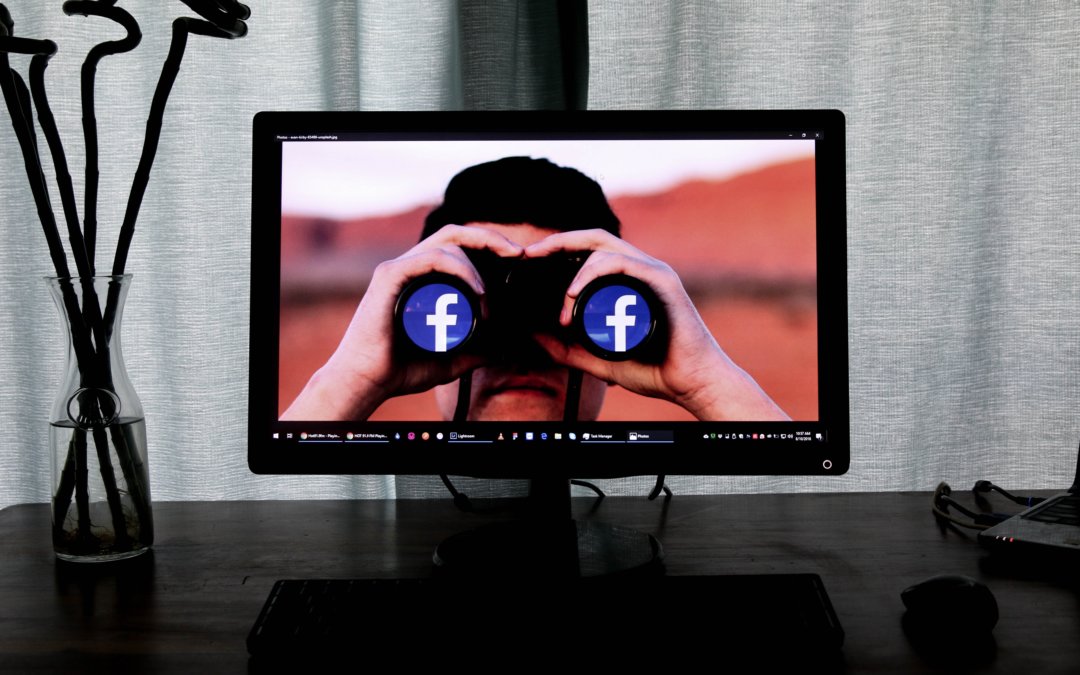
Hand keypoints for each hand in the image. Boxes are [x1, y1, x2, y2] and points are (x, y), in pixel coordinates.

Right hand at [281, 225, 522, 420]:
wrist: (367, 382)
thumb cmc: (400, 370)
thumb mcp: (448, 360)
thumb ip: (473, 353)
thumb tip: (500, 349)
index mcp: (421, 278)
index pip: (458, 247)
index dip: (489, 246)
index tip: (517, 260)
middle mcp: (409, 267)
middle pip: (455, 234)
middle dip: (490, 238)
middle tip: (518, 254)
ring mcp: (398, 269)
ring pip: (448, 245)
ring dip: (477, 268)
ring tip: (488, 299)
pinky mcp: (390, 277)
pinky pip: (431, 258)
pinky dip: (460, 268)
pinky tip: (478, 290)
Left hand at [525, 229, 789, 420]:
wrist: (692, 383)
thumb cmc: (655, 370)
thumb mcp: (598, 360)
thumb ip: (567, 350)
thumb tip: (535, 336)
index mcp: (628, 281)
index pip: (590, 251)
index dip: (559, 248)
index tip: (529, 259)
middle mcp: (641, 269)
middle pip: (594, 239)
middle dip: (558, 241)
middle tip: (530, 254)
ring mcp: (653, 272)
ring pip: (603, 249)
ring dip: (574, 273)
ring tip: (562, 304)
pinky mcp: (662, 281)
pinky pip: (621, 263)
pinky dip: (592, 273)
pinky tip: (574, 293)